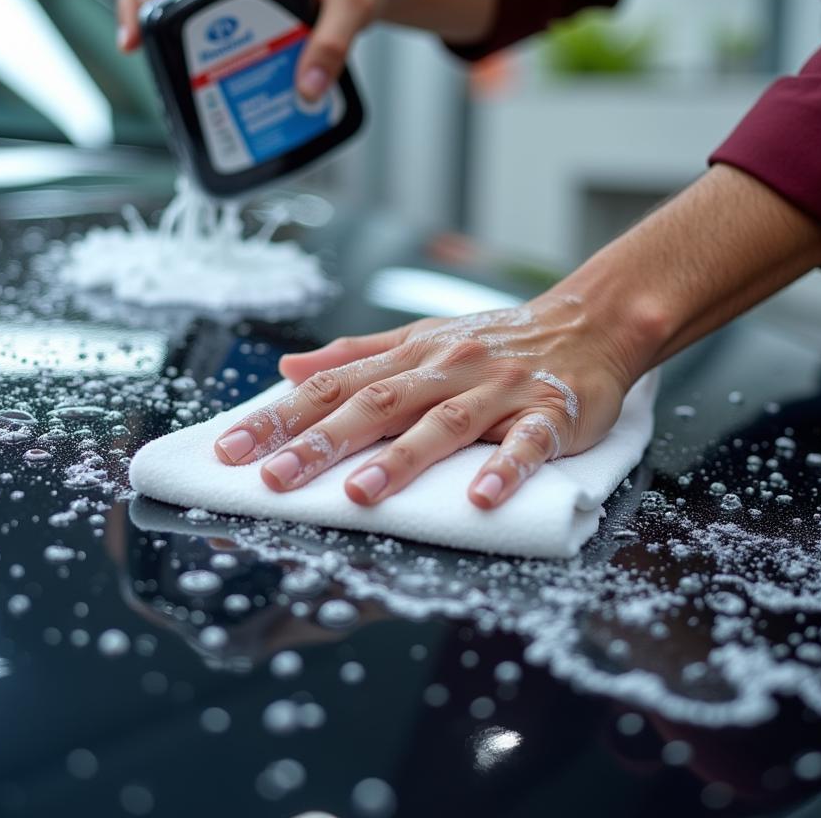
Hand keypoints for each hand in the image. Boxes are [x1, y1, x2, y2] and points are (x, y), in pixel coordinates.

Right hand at [115, 0, 398, 99]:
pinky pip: (202, 12)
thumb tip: (305, 91)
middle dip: (139, 3)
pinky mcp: (245, 1)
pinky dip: (190, 36)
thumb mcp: (354, 7)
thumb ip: (333, 45)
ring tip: (156, 63)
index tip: (150, 5)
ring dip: (161, 23)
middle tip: (135, 45)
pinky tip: (194, 70)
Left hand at [212, 293, 640, 509]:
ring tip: (359, 494)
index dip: (281, 416)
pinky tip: (481, 498)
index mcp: (411, 356)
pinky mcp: (550, 413)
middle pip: (377, 404)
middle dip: (322, 442)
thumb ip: (356, 354)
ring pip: (443, 424)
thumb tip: (289, 367)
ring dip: (401, 459)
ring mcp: (499, 390)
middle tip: (274, 478)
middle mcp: (447, 369)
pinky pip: (526, 442)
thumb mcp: (421, 338)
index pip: (335, 385)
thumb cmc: (496, 339)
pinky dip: (504, 468)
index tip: (233, 449)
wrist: (587, 322)